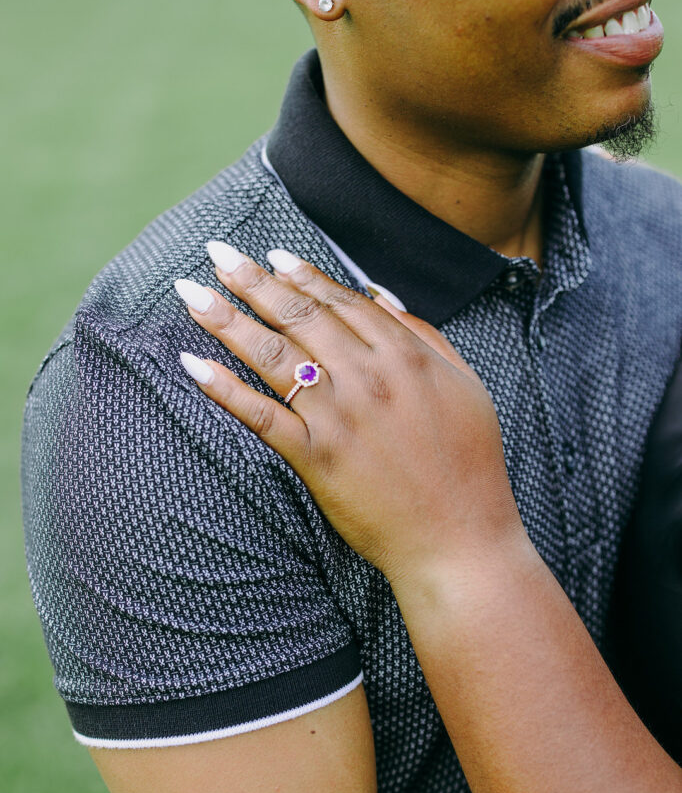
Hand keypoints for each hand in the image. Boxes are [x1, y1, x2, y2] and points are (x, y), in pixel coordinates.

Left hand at [176, 244, 523, 587]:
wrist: (460, 538)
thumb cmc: (469, 464)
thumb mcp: (463, 384)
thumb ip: (423, 334)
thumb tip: (379, 293)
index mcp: (404, 354)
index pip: (340, 301)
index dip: (301, 275)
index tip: (270, 256)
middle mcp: (366, 376)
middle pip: (297, 316)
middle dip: (252, 281)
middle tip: (217, 254)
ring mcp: (338, 416)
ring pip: (272, 355)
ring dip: (227, 320)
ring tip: (191, 292)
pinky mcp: (316, 458)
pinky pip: (261, 416)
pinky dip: (224, 389)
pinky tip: (193, 365)